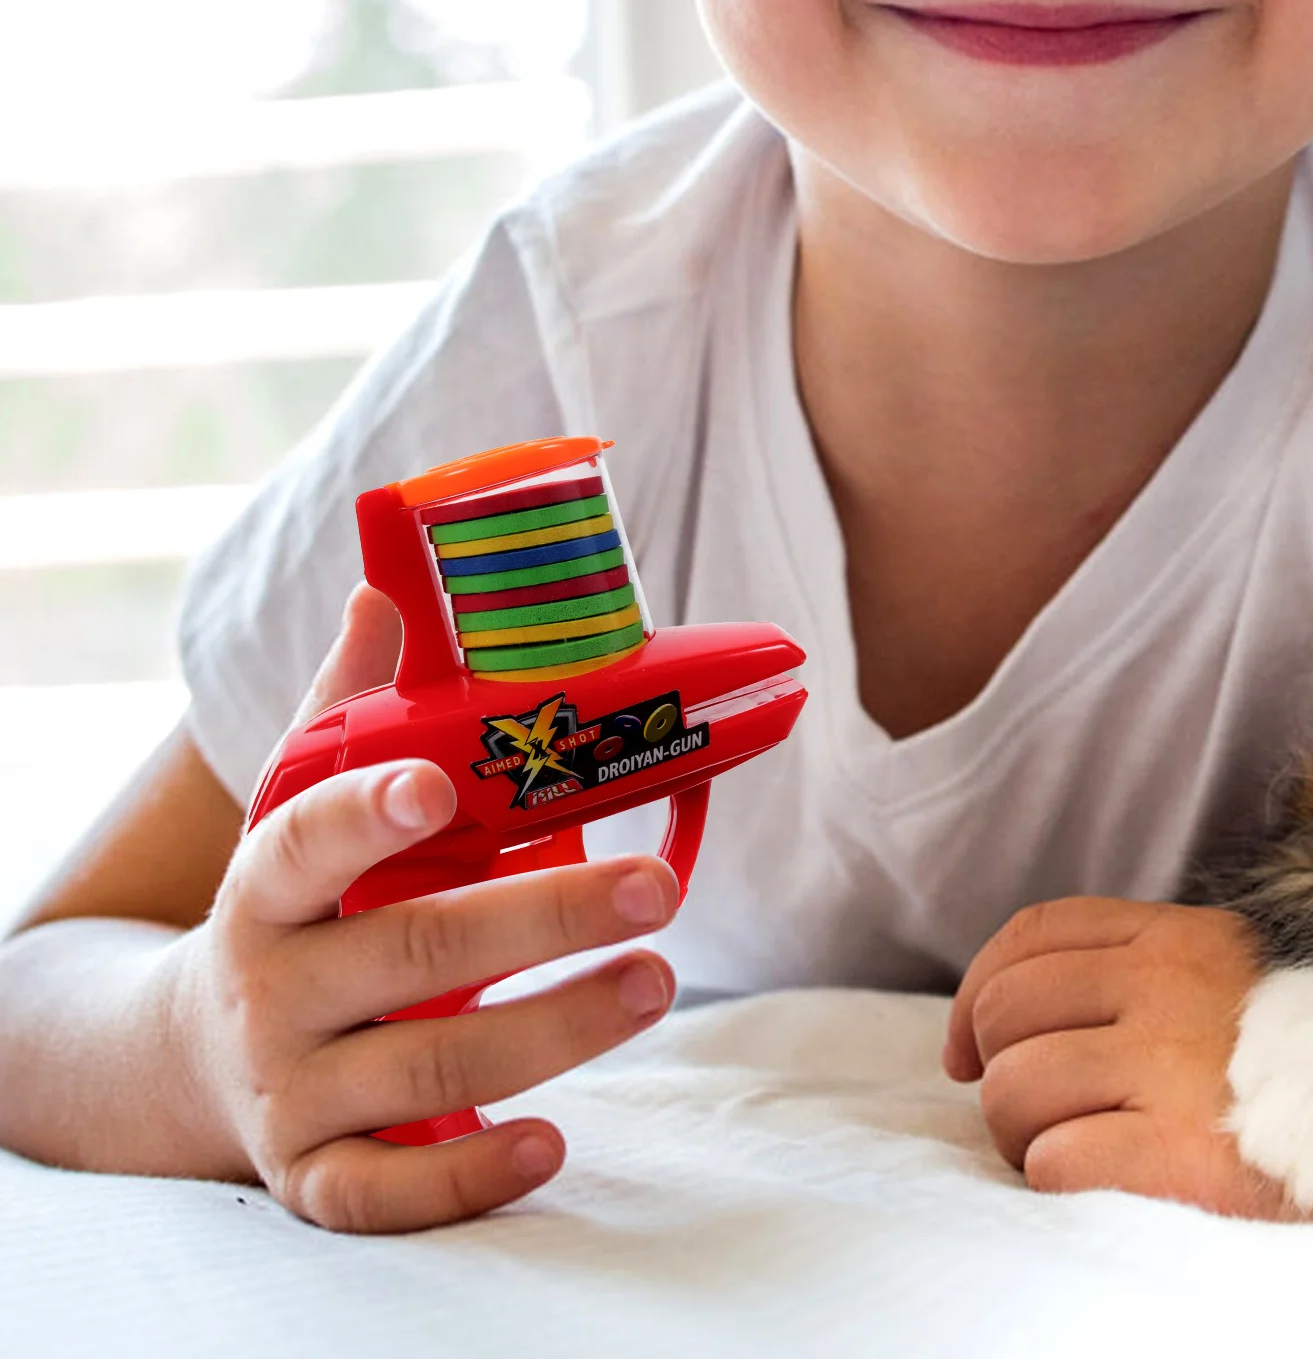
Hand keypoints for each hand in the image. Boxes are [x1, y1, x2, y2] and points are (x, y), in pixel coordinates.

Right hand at [170, 585, 680, 1232]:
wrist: (186, 1056)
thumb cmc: (290, 910)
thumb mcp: (297, 811)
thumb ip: (347, 707)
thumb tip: (388, 585)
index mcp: (268, 886)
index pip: (306, 840)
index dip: (367, 814)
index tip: (436, 784)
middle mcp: (271, 989)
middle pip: (411, 952)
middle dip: (543, 919)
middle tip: (659, 887)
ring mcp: (291, 1090)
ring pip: (426, 1072)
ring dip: (555, 1029)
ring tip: (657, 980)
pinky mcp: (315, 1172)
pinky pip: (384, 1193)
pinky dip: (465, 1180)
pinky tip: (550, 1145)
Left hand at [944, 897, 1312, 1224]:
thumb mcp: (1241, 986)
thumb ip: (1144, 974)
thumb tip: (1000, 1025)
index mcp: (1183, 938)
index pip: (1034, 934)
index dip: (976, 990)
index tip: (965, 1049)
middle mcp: (1172, 989)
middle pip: (1007, 1012)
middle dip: (996, 1072)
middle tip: (1038, 1118)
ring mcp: (1178, 1068)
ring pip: (1014, 1088)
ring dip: (1020, 1136)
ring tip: (1070, 1157)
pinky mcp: (1188, 1158)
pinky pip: (1055, 1161)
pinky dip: (1057, 1181)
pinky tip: (1108, 1185)